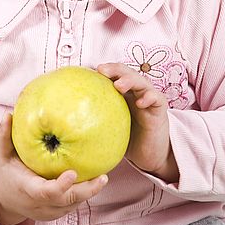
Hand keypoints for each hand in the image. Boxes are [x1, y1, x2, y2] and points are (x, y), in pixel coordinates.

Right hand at [0, 112, 108, 224]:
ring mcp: (48, 211)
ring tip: (103, 177)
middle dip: (86, 191)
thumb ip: (3, 137)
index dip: (60, 185)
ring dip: (89, 192)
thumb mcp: (0, 156)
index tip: (73, 172)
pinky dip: (85, 194)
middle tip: (103, 177)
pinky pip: (73, 204)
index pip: (45, 192)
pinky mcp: (56, 212)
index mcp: (27, 189)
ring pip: (72, 205)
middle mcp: (38, 204)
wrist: (3, 201)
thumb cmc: (4, 174)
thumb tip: (9, 114)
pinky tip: (97, 180)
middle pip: (66, 201)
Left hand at [97, 63, 178, 182]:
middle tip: (102, 70)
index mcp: (122, 93)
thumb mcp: (108, 127)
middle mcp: (135, 91)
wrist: (149, 155)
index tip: (88, 70)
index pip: (112, 75)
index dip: (102, 70)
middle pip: (126, 73)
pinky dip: (149, 97)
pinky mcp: (159, 109)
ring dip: (130, 80)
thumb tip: (64, 125)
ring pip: (141, 82)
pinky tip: (140, 102)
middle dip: (114, 69)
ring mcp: (148, 98)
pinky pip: (156, 98)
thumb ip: (93, 121)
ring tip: (119, 85)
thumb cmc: (127, 140)